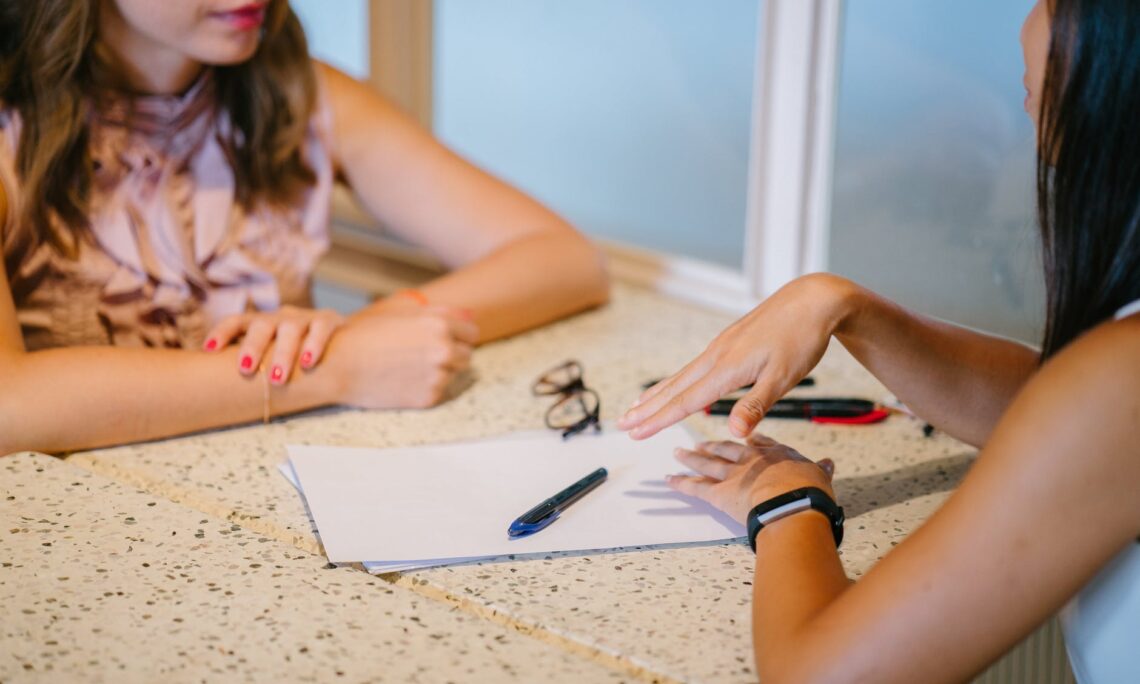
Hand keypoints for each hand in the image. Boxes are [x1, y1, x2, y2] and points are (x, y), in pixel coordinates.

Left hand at [203, 306, 344, 384]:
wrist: (340, 342)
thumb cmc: (296, 356)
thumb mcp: (272, 355)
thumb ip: (252, 366)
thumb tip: (214, 391)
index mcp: (261, 324)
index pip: (237, 322)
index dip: (222, 333)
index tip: (208, 350)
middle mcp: (280, 318)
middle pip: (262, 325)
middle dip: (253, 346)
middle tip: (246, 370)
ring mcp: (305, 318)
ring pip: (290, 328)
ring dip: (283, 353)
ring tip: (277, 378)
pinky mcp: (329, 321)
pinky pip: (321, 329)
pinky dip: (314, 344)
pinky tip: (308, 363)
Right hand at [324, 305, 478, 408]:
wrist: (337, 366)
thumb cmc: (367, 335)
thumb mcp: (403, 313)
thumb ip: (442, 313)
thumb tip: (471, 316)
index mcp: (440, 325)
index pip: (471, 333)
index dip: (458, 335)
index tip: (444, 339)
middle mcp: (444, 350)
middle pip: (467, 355)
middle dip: (452, 354)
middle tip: (423, 355)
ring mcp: (438, 375)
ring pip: (454, 374)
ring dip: (439, 371)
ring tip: (409, 367)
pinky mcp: (429, 397)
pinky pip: (439, 391)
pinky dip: (426, 387)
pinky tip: (403, 380)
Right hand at [618, 273, 858, 438]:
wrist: (813, 299)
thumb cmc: (802, 339)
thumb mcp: (784, 377)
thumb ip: (755, 406)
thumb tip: (733, 433)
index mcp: (727, 368)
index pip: (685, 401)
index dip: (658, 420)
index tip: (635, 433)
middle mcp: (716, 356)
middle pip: (674, 387)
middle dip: (647, 408)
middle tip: (621, 423)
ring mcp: (720, 347)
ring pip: (681, 375)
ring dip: (657, 394)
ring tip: (636, 406)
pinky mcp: (728, 342)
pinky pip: (694, 366)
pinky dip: (677, 380)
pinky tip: (676, 384)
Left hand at [668, 433, 835, 523]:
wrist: (793, 505)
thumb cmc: (810, 493)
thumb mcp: (820, 477)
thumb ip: (820, 470)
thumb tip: (828, 464)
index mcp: (776, 454)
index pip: (760, 443)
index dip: (750, 440)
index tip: (744, 436)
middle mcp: (751, 460)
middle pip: (727, 449)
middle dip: (713, 446)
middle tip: (700, 443)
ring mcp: (733, 475)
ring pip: (707, 464)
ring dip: (691, 459)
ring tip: (678, 453)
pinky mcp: (719, 494)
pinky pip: (695, 488)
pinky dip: (681, 484)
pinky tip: (669, 479)